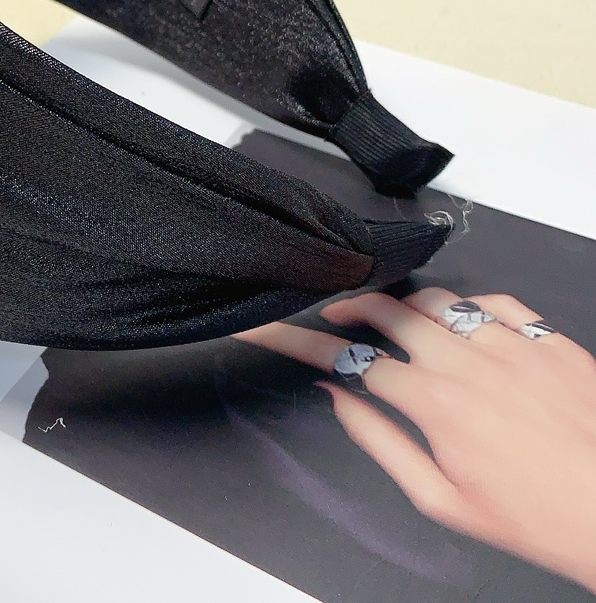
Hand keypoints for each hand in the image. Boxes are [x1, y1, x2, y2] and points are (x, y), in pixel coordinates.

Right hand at [237, 289, 595, 591]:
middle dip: (347, 307)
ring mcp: (509, 342)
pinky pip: (492, 299)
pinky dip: (464, 303)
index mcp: (434, 402)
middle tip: (334, 317)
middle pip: (386, 311)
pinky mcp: (546, 338)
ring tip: (397, 323)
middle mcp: (466, 360)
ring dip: (403, 305)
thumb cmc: (535, 517)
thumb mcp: (442, 500)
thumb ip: (380, 442)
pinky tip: (461, 323)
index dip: (298, 341)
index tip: (268, 328)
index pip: (348, 357)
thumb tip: (339, 398)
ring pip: (434, 298)